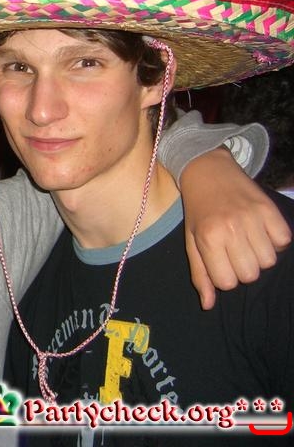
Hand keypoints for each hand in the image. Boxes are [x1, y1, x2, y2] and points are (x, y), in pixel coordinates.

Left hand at [180, 148, 290, 308]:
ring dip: (259, 255)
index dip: (225, 276)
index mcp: (208, 238)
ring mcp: (252, 218)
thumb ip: (200, 274)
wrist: (208, 171)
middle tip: (233, 250)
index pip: (227, 282)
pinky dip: (275, 241)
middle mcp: (231, 228)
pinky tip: (260, 230)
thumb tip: (208, 305)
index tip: (220, 262)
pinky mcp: (270, 209)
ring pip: (269, 261)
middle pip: (251, 274)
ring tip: (246, 239)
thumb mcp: (192, 242)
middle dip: (243, 268)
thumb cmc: (198, 211)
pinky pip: (284, 241)